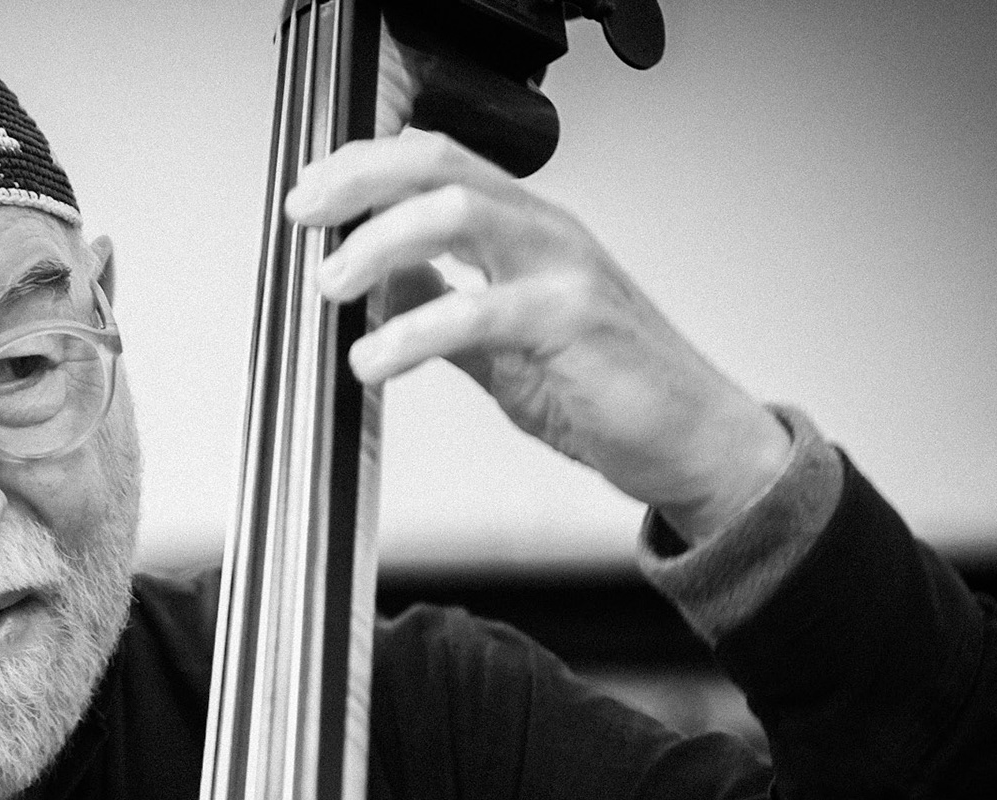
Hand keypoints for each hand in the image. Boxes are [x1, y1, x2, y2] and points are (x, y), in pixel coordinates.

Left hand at [285, 127, 790, 545]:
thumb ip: (442, 306)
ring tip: (330, 286)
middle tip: (304, 221)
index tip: (310, 196)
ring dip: (378, 245)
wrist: (691, 439)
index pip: (436, 164)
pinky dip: (411, 332)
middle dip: (358, 184)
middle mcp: (544, 233)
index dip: (365, 168)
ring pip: (455, 216)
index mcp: (526, 229)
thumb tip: (378, 283)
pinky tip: (374, 360)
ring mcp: (561, 270)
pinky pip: (475, 312)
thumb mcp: (501, 344)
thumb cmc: (609, 389)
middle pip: (438, 168)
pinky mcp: (570, 321)